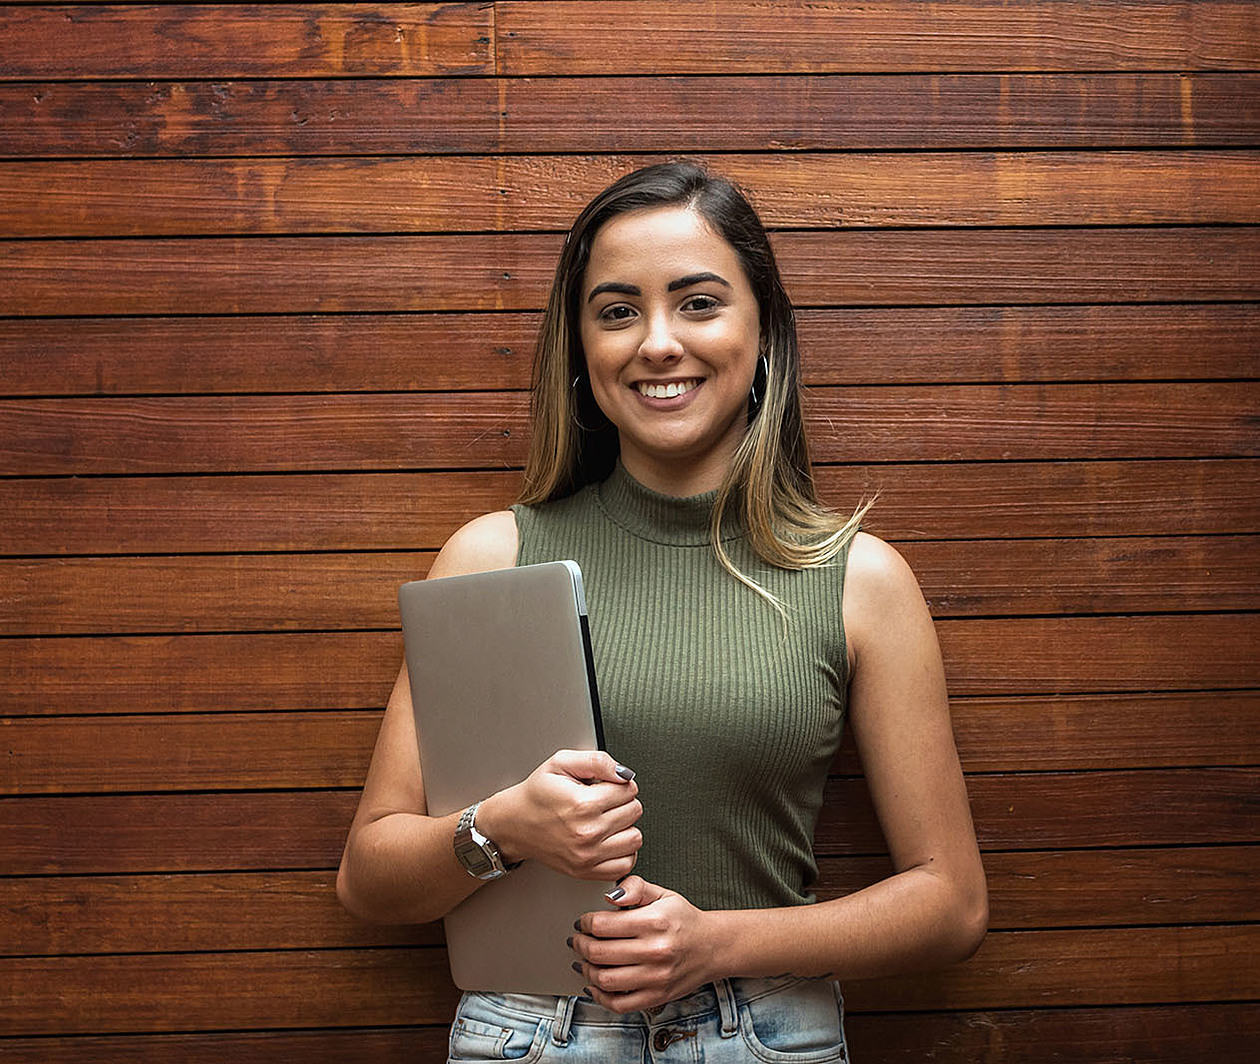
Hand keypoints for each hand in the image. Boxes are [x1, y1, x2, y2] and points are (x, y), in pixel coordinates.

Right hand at [477, 750, 641, 879]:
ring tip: (608, 819)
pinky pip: (626, 864)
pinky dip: (623, 851)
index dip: (619, 783)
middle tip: (604, 801)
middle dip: (623, 802)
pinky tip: (610, 839)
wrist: (514, 823)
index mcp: (582, 804)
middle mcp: (587, 832)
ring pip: (635, 838)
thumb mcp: (561, 763)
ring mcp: (587, 856)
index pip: (629, 790)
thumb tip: (624, 773)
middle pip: (634, 812)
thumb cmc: (537, 793)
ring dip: (626, 827)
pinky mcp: (586, 871)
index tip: (605, 785)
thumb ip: (597, 761)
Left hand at [570, 875, 715, 1012]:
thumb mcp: (663, 894)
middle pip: (599, 952)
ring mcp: (656, 977)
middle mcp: (655, 951)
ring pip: (605, 979)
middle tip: (576, 941)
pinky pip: (619, 1004)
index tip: (581, 923)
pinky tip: (594, 985)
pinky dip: (600, 997)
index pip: (603, 925)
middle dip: (580, 945)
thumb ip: (635, 887)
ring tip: (583, 961)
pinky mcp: (657, 997)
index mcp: (654, 922)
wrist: (712, 947)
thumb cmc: (684, 919)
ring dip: (586, 970)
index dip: (584, 923)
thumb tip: (610, 896)